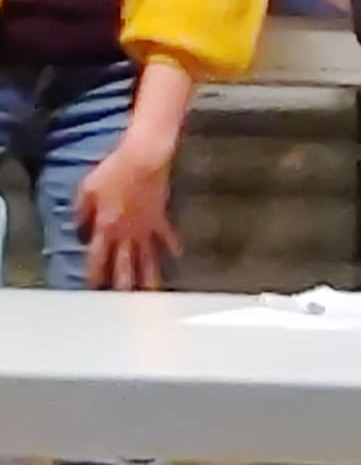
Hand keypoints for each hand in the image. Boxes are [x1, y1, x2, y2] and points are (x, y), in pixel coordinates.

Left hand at [76, 137, 181, 290]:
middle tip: (126, 307)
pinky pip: (167, 235)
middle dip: (123, 287)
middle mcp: (126, 234)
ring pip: (147, 258)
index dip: (94, 277)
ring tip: (153, 296)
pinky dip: (173, 246)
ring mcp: (145, 228)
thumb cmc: (113, 170)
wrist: (144, 157)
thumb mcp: (86, 189)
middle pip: (124, 266)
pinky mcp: (160, 217)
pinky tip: (178, 256)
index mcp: (105, 229)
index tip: (93, 292)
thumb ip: (80, 213)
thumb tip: (78, 232)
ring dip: (149, 278)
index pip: (97, 260)